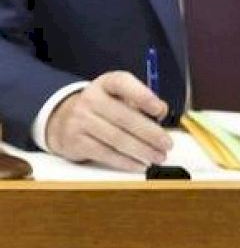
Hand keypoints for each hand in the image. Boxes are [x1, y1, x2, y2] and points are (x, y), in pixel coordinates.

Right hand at [46, 71, 171, 170]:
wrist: (63, 119)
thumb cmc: (103, 109)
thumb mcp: (119, 97)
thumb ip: (141, 102)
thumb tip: (161, 113)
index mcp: (106, 84)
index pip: (123, 84)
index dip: (143, 96)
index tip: (161, 110)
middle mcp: (91, 99)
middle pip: (124, 117)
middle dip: (150, 133)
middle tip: (167, 144)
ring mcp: (80, 120)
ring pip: (117, 138)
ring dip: (142, 150)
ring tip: (158, 156)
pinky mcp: (76, 141)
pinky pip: (106, 153)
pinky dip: (126, 161)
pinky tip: (140, 164)